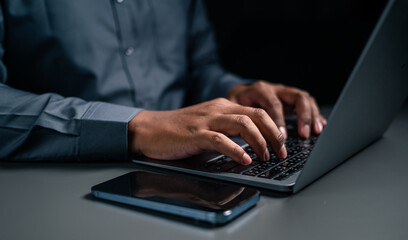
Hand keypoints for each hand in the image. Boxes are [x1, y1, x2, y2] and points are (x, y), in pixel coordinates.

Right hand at [128, 98, 286, 164]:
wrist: (149, 129)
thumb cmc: (177, 131)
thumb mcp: (207, 126)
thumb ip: (227, 132)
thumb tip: (250, 149)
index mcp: (222, 106)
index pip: (257, 112)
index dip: (274, 128)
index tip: (281, 145)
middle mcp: (217, 109)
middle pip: (256, 116)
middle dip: (274, 135)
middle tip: (281, 152)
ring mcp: (206, 121)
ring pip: (243, 124)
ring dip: (260, 142)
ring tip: (266, 157)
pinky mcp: (195, 134)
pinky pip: (221, 140)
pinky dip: (236, 150)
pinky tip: (245, 160)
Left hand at [227, 80, 326, 138]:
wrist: (239, 93)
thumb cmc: (235, 102)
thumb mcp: (232, 107)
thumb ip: (240, 117)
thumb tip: (245, 136)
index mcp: (260, 90)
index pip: (274, 104)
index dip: (279, 120)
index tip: (283, 136)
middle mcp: (275, 89)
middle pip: (297, 96)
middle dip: (303, 116)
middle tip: (304, 134)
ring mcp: (286, 93)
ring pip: (305, 99)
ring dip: (312, 115)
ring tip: (316, 131)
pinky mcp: (292, 99)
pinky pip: (308, 103)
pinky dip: (315, 114)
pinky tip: (320, 126)